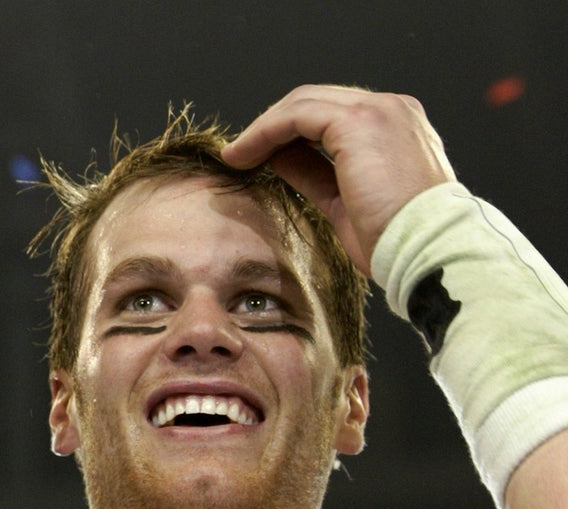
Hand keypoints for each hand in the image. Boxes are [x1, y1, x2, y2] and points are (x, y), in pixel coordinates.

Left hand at [221, 85, 456, 274]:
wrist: (428, 251)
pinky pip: (296, 116)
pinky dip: (264, 132)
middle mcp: (392, 109)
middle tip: (241, 152)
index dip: (292, 131)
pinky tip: (244, 155)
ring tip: (236, 155)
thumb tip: (279, 157)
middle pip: (315, 101)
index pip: (333, 115)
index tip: (260, 155)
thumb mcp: (346, 201)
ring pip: (302, 103)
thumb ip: (316, 172)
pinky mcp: (358, 122)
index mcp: (398, 126)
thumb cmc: (396, 241)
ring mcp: (378, 111)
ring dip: (262, 128)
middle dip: (273, 125)